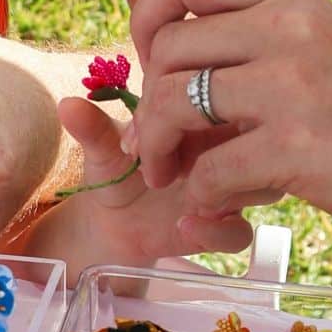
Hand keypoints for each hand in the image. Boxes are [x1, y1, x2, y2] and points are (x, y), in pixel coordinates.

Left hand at [26, 98, 252, 274]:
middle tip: (182, 157)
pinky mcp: (223, 227)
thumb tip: (67, 105)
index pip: (226, 99)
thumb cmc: (115, 169)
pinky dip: (217, 231)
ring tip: (187, 192)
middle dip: (226, 146)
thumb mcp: (102, 147)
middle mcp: (224, 152)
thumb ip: (93, 127)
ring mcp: (229, 189)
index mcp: (201, 119)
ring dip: (229, 186)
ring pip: (264, 183)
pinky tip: (184, 226)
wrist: (112, 220)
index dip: (198, 108)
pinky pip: (241, 232)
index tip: (160, 122)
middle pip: (259, 139)